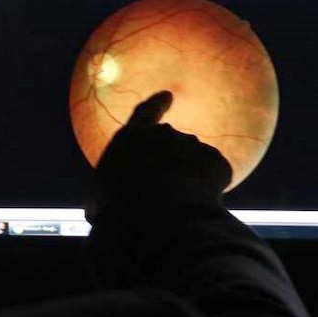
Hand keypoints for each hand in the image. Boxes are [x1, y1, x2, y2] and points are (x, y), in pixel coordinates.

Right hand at [86, 91, 232, 223]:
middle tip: (166, 192)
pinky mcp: (216, 162)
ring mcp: (193, 145)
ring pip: (195, 164)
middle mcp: (165, 134)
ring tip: (176, 208)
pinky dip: (209, 192)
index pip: (146, 111)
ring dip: (190, 181)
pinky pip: (215, 177)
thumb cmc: (121, 212)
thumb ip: (108, 192)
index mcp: (132, 136)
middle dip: (172, 162)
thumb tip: (106, 203)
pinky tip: (195, 208)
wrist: (159, 221)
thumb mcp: (100, 200)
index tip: (169, 95)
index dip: (157, 103)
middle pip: (172, 144)